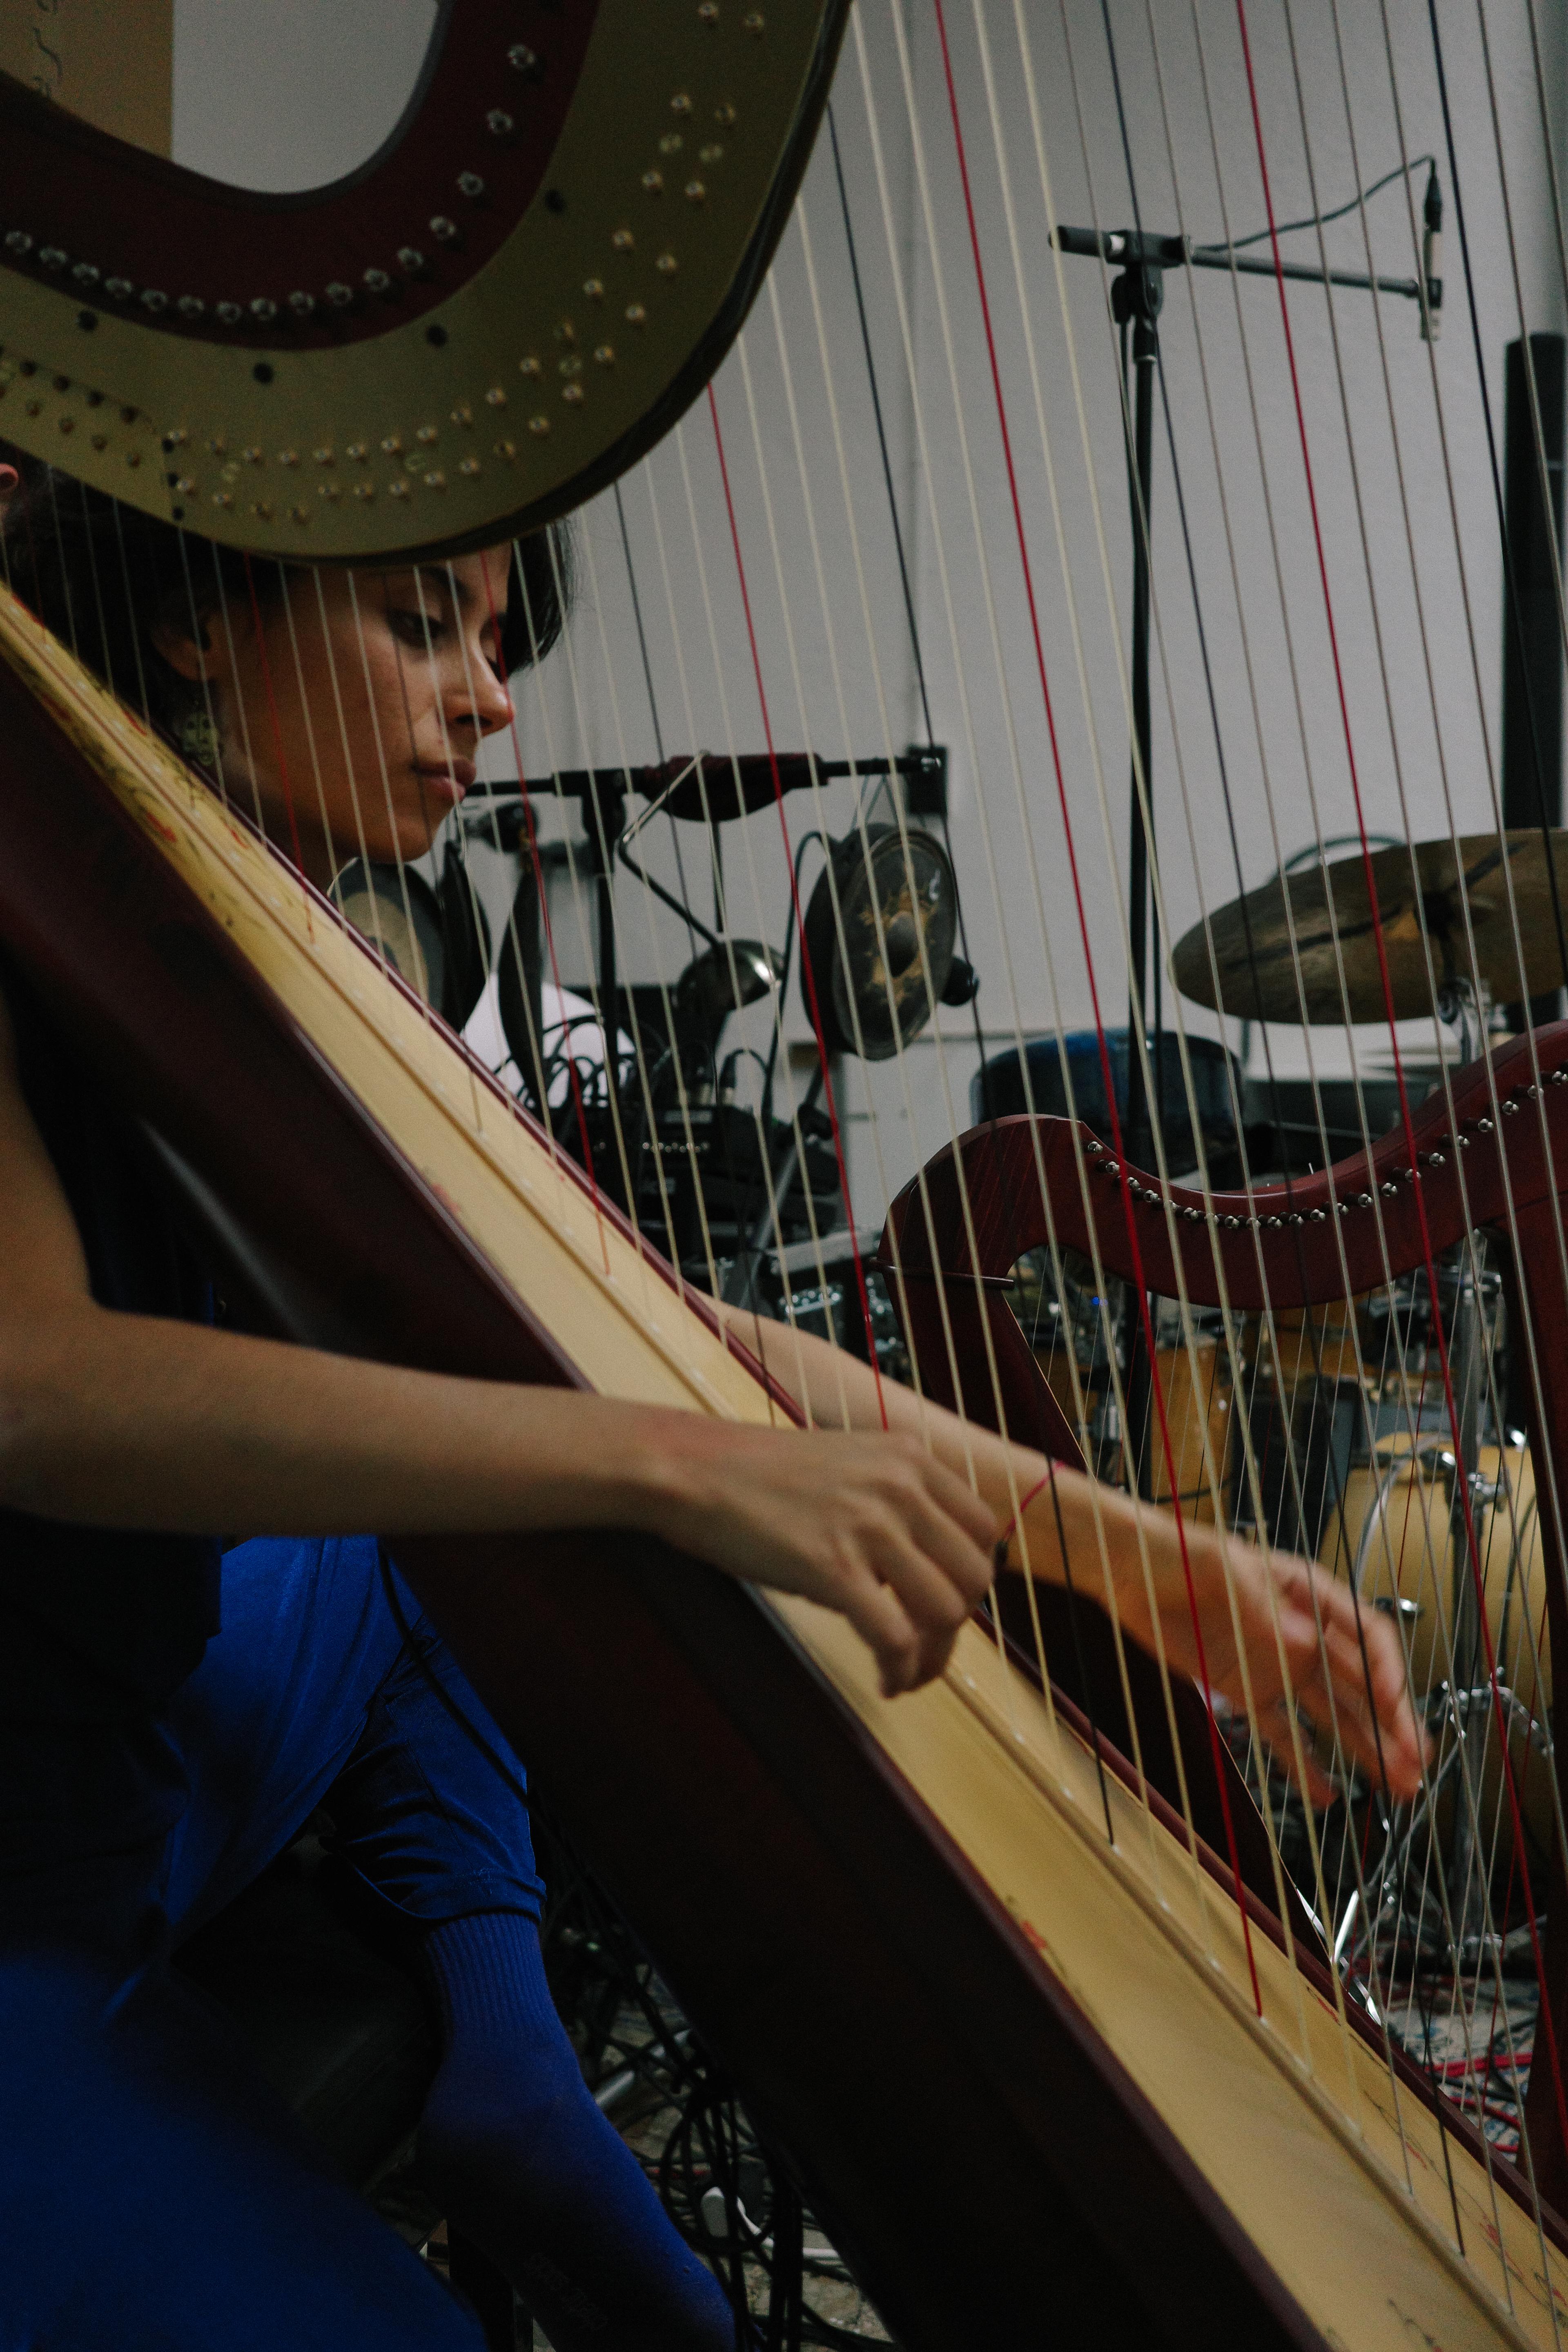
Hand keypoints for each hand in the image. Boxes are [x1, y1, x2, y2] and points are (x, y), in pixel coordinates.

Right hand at [653, 1422, 998, 1697]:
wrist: (694, 1470)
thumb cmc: (759, 1475)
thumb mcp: (849, 1464)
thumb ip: (895, 1501)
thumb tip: (926, 1568)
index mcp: (909, 1457)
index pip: (983, 1529)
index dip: (970, 1578)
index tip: (946, 1606)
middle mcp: (901, 1486)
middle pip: (974, 1575)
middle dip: (958, 1625)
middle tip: (926, 1649)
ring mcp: (869, 1526)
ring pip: (946, 1611)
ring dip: (934, 1657)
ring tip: (905, 1673)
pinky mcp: (833, 1568)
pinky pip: (895, 1637)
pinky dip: (900, 1670)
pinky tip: (885, 1680)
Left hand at [1113, 1512, 1428, 1803]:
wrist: (1129, 1572)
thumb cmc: (1178, 1554)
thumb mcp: (1218, 1567)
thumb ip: (1258, 1604)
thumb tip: (1301, 1642)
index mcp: (1308, 1593)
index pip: (1365, 1634)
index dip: (1386, 1671)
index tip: (1396, 1707)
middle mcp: (1303, 1632)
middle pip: (1360, 1682)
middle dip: (1392, 1724)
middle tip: (1416, 1766)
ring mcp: (1276, 1665)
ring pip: (1332, 1713)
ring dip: (1365, 1747)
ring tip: (1397, 1788)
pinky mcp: (1245, 1690)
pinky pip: (1281, 1731)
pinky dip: (1303, 1762)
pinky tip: (1326, 1795)